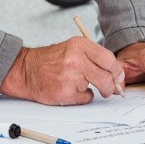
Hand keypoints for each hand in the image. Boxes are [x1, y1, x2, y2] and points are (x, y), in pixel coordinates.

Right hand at [0, 37, 125, 104]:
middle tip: (109, 89)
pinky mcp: (65, 92)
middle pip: (107, 77)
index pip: (109, 59)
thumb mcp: (72, 49)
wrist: (26, 70)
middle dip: (111, 86)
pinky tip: (70, 90)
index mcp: (80, 45)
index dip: (117, 71)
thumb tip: (116, 75)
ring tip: (79, 84)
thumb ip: (93, 58)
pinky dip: (82, 97)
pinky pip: (85, 98)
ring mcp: (70, 76)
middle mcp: (75, 59)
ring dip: (93, 89)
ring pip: (97, 88)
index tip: (118, 77)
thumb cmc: (51, 61)